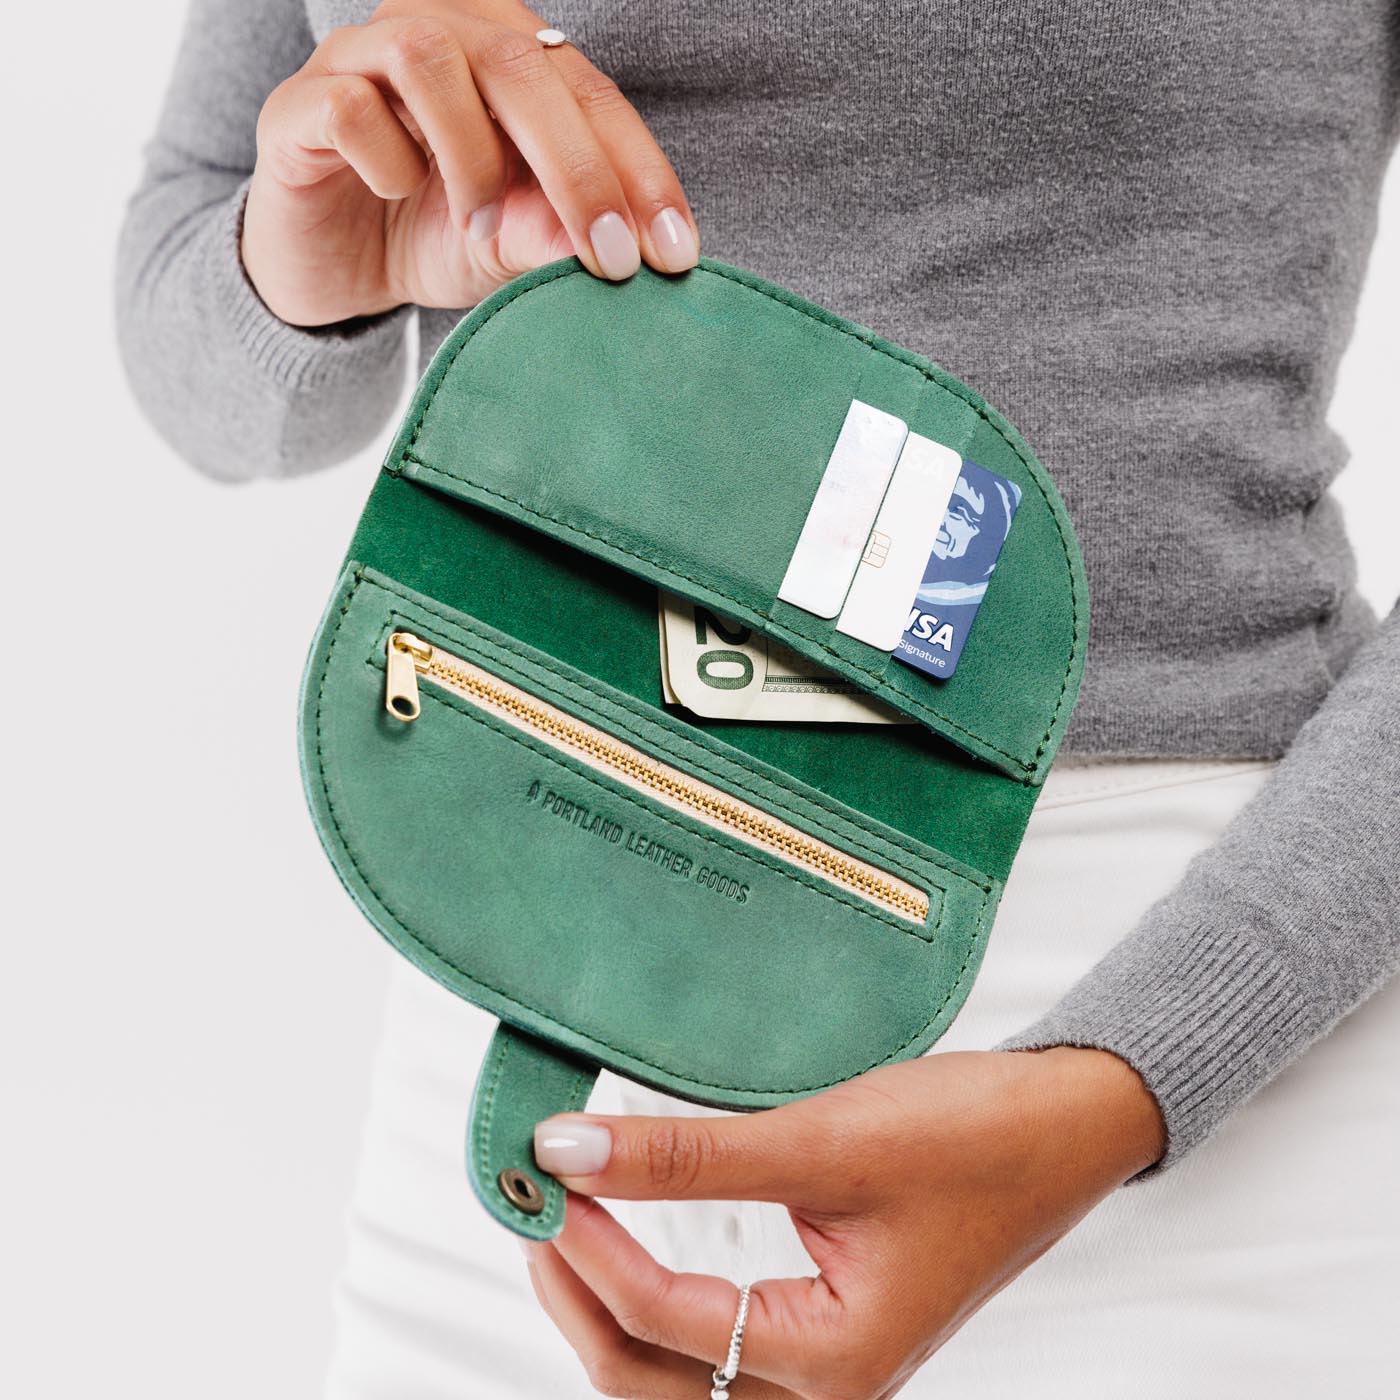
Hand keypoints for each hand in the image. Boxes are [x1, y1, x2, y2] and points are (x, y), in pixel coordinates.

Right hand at [243, 1, 698, 325]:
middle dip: (578, 169)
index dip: (640, 171)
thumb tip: (628, 255)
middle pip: (521, 65)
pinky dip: (387, 159)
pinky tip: (395, 194)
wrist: (334, 269)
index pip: (591, 94)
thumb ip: (559, 235)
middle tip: (609, 257)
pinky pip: (349, 106)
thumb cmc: (435, 235)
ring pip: (429, 58)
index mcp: (508, 54)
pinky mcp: (300, 102)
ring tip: (480, 232)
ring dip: (472, 159)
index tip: (675, 253)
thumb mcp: (512, 245)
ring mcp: (363, 57)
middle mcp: (439, 32)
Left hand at [523, 1048, 1164, 1398]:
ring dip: (610, 1306)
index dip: (590, 1246)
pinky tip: (630, 1239)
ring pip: (677, 1370)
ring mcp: (824, 1356)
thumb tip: (571, 1151)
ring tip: (565, 1224)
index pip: (667, 1320)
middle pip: (654, 1376)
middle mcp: (824, 1382)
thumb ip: (690, 1156)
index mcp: (834, 1361)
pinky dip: (657, 1296)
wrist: (1065, 1126)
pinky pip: (713, 1336)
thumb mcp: (824, 1141)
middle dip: (579, 1296)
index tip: (540, 1171)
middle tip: (533, 1206)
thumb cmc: (975, 1138)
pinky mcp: (824, 1319)